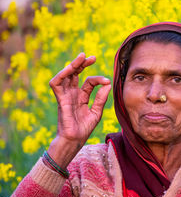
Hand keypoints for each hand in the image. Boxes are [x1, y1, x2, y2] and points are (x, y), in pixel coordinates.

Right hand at [47, 53, 111, 167]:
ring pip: (66, 75)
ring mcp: (66, 96)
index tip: (107, 81)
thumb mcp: (97, 112)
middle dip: (83, 64)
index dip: (98, 79)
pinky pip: (56, 84)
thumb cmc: (84, 128)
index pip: (89, 82)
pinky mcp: (60, 99)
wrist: (75, 139)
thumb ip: (101, 98)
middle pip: (75, 74)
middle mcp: (73, 94)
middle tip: (92, 57)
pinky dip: (61, 75)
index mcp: (82, 97)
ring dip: (73, 65)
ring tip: (81, 57)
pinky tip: (70, 69)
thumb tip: (108, 84)